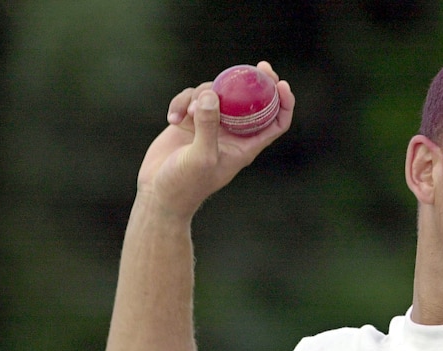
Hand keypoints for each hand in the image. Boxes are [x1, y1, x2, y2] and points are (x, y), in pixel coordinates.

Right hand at [136, 61, 294, 219]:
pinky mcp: (189, 120)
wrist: (159, 192)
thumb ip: (208, 126)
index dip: (283, 103)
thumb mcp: (201, 157)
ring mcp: (210, 124)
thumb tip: (212, 95)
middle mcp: (231, 133)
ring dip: (201, 96)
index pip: (275, 122)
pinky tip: (171, 118)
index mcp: (246, 146)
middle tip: (259, 67)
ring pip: (217, 94)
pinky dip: (181, 101)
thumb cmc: (186, 184)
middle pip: (250, 101)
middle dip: (255, 82)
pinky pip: (191, 98)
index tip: (281, 84)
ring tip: (186, 114)